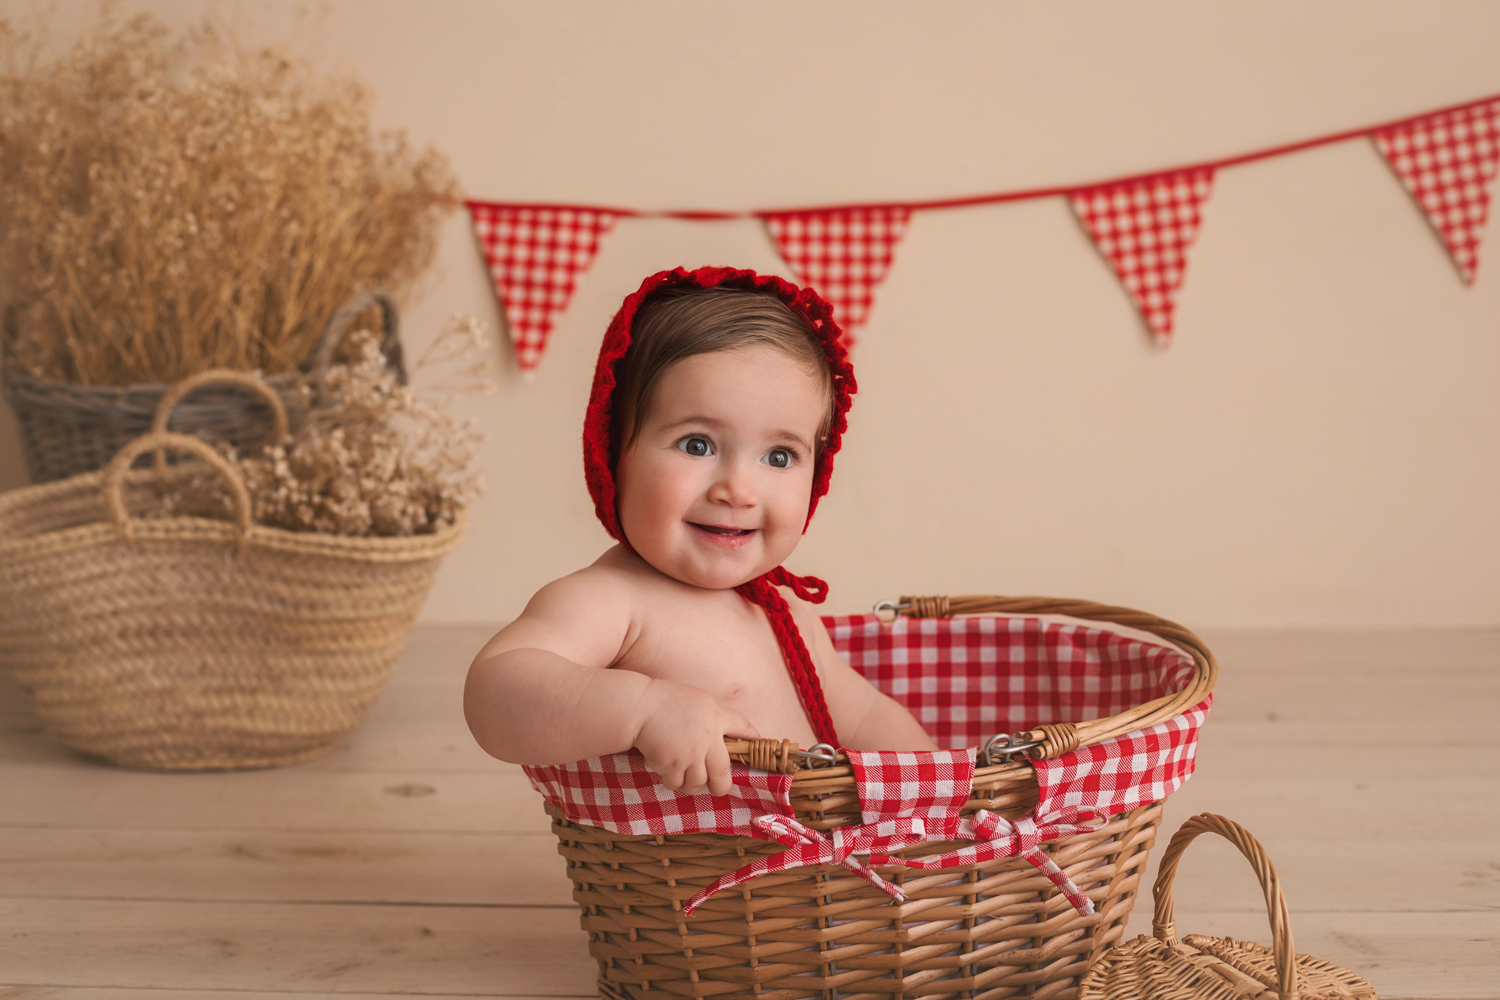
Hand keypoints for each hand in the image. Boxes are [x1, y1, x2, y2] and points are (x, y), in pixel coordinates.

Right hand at [633, 679, 759, 796]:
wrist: (639, 707)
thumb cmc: (666, 700)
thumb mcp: (698, 700)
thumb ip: (713, 718)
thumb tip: (723, 737)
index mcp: (716, 718)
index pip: (743, 728)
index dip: (752, 739)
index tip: (757, 745)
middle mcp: (707, 739)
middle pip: (722, 774)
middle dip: (721, 786)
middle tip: (718, 788)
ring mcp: (689, 755)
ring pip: (697, 784)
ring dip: (693, 784)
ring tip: (686, 776)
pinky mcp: (671, 766)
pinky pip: (675, 783)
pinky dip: (673, 780)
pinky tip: (667, 769)